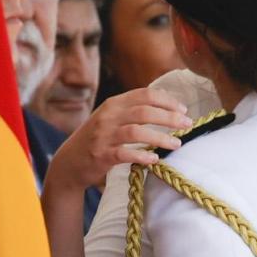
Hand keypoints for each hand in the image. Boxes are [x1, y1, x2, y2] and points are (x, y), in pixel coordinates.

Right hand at [44, 87, 194, 193]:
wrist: (69, 162)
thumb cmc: (98, 138)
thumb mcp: (111, 117)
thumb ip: (132, 109)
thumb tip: (166, 103)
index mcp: (114, 104)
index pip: (145, 94)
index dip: (167, 100)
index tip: (184, 109)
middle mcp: (108, 116)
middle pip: (144, 111)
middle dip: (169, 117)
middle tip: (187, 125)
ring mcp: (103, 136)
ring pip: (136, 131)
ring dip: (160, 137)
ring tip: (177, 144)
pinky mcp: (101, 154)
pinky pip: (124, 153)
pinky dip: (141, 155)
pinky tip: (154, 159)